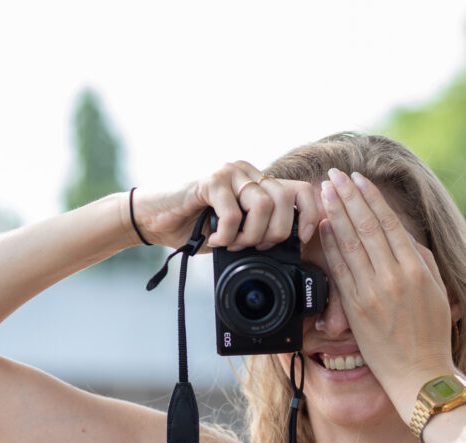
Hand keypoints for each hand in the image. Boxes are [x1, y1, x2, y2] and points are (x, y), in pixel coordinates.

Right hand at [130, 161, 319, 250]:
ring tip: (232, 244)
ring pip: (264, 205)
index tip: (303, 238)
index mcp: (260, 182)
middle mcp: (248, 172)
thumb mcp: (238, 231)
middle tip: (253, 247)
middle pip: (285, 199)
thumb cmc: (196, 227)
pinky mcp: (211, 180)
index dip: (310, 215)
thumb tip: (296, 245)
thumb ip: (263, 229)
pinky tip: (214, 240)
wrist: (155, 220)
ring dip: (250, 235)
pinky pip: (233, 212)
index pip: (301, 190)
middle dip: (274, 234)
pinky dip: (227, 235)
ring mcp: (230, 173)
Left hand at [318, 168, 456, 417]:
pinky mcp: (355, 309)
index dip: (370, 198)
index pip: (388, 223)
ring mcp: (371, 293)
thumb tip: (400, 232)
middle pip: (365, 227)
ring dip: (335, 215)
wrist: (418, 373)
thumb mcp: (436, 289)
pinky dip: (330, 247)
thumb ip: (420, 257)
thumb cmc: (432, 332)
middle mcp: (392, 277)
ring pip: (349, 245)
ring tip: (323, 192)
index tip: (357, 179)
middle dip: (347, 197)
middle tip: (333, 175)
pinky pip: (340, 271)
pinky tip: (323, 229)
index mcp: (416, 269)